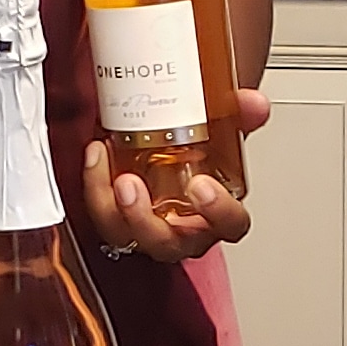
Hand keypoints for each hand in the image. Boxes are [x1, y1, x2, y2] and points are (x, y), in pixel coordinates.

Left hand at [82, 90, 270, 263]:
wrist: (169, 147)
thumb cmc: (200, 156)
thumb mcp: (223, 132)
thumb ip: (240, 115)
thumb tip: (252, 103)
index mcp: (216, 215)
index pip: (228, 225)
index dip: (218, 212)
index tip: (202, 186)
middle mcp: (182, 230)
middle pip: (165, 242)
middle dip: (144, 219)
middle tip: (131, 184)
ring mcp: (146, 227)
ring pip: (124, 234)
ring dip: (108, 204)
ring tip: (102, 162)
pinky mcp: (116, 217)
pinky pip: (101, 212)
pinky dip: (94, 183)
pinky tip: (96, 152)